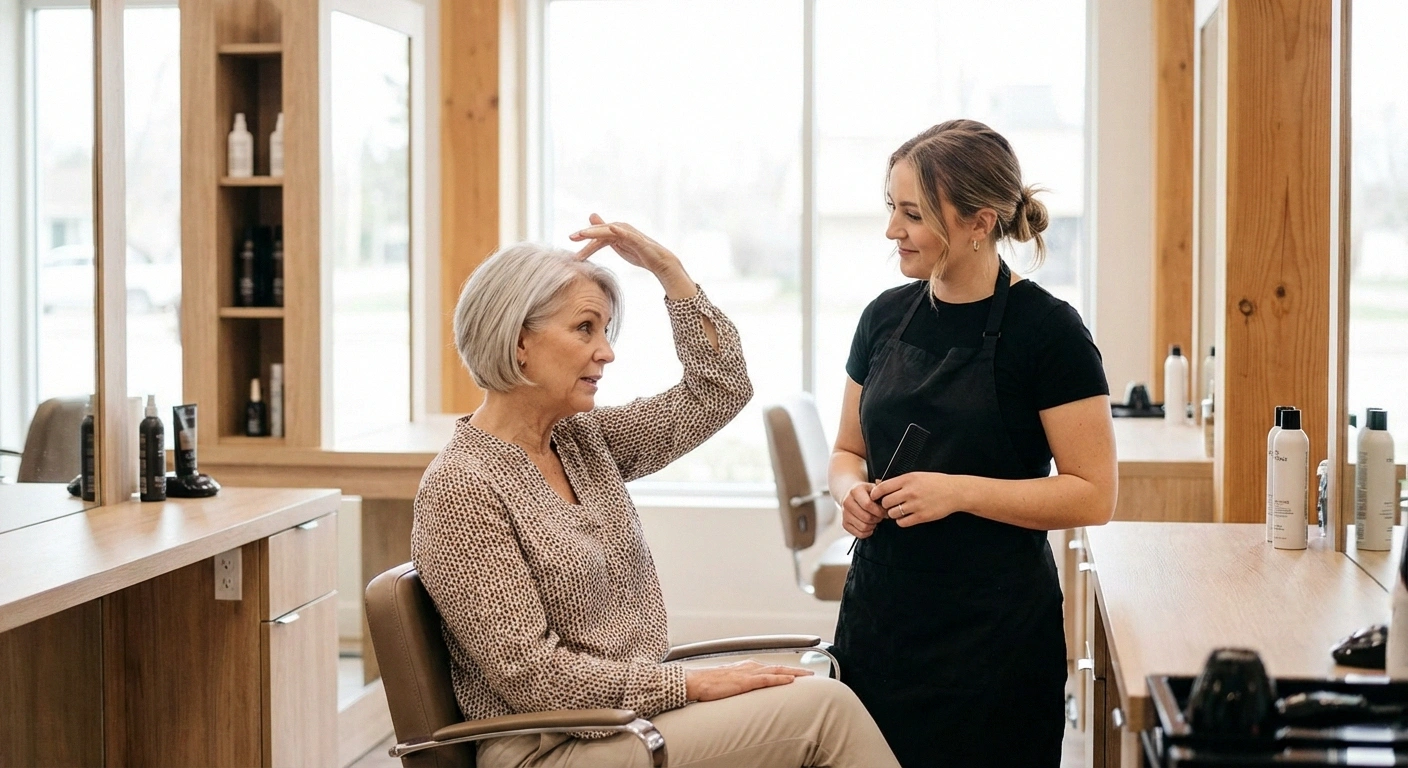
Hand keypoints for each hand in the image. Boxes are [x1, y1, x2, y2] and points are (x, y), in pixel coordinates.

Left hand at [569, 214, 686, 278]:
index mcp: (616, 232)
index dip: (584, 237)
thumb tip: (591, 227)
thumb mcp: (618, 246)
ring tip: (583, 233)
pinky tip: (610, 229)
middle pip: (600, 231)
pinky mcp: (637, 240)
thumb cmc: (638, 254)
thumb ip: (604, 238)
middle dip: (586, 233)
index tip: (570, 240)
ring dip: (596, 231)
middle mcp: (622, 229)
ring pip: (610, 231)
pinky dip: (619, 231)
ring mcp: (630, 233)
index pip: (597, 234)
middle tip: (571, 237)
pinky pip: (627, 234)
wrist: (659, 261)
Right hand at [684, 660, 811, 701]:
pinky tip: (790, 680)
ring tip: (808, 676)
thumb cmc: (707, 685)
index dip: (786, 670)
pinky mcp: (745, 681)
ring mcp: (748, 673)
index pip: (771, 667)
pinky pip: (767, 679)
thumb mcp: (728, 684)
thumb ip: (739, 686)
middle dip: (797, 669)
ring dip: (794, 672)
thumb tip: (745, 692)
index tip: (799, 673)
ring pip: (777, 670)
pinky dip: (780, 678)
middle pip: (778, 666)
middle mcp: (750, 667)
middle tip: (812, 674)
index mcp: (746, 667)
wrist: (695, 682)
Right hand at [840, 481, 886, 539]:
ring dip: (873, 526)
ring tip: (875, 520)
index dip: (879, 511)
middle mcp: (847, 502)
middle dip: (877, 519)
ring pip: (863, 527)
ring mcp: (844, 514)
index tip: (884, 512)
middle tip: (880, 516)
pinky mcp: (845, 524)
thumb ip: (881, 494)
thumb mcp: (874, 488)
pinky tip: (870, 526)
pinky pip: (859, 534)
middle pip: (866, 517)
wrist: (851, 495)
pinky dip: (867, 532)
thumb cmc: (866, 492)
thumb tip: (888, 506)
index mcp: (855, 491)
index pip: (868, 504)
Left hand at [870, 472, 964, 527]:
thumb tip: (879, 484)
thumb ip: (899, 481)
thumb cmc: (935, 482)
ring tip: (898, 511)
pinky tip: (906, 517)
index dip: (875, 494)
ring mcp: (916, 505)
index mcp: (907, 479)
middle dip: (885, 505)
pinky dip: (901, 521)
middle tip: (889, 505)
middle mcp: (910, 492)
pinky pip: (902, 522)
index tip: (874, 497)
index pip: (883, 488)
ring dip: (893, 513)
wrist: (955, 492)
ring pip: (892, 513)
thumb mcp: (916, 476)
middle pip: (885, 502)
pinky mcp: (922, 516)